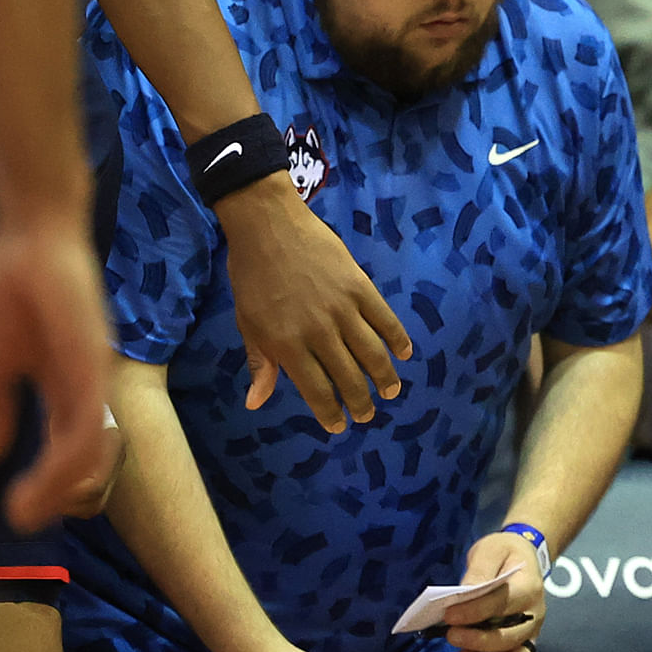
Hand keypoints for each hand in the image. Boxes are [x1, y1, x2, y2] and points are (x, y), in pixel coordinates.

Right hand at [0, 220, 116, 529]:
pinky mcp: (87, 358)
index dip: (48, 486)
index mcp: (68, 387)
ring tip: (26, 509)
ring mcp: (90, 373)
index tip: (18, 512)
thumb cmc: (16, 288)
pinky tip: (42, 472)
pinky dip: (65, 452)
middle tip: (24, 520)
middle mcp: (87, 386)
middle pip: (84, 459)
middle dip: (54, 495)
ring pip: (85, 446)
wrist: (32, 234)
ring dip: (57, 484)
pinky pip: (83, 416)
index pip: (68, 450)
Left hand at [222, 175, 412, 428]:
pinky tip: (404, 352)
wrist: (267, 225)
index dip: (330, 412)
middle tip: (368, 415)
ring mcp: (342, 309)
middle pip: (348, 376)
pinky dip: (397, 338)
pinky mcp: (360, 287)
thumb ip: (260, 363)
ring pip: (371, 353)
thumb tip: (257, 403)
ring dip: (385, 376)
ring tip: (391, 391)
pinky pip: (385, 318)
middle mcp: (318, 332)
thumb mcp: (246, 322)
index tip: (339, 426)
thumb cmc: (251, 275)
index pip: (316, 389)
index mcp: (286, 344)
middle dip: (361, 402)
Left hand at [442, 529, 547, 651]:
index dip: (474, 612)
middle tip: (450, 636)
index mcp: (529, 587)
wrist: (524, 558)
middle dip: (478, 641)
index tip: (448, 615)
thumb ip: (479, 570)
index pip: (502, 604)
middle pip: (509, 636)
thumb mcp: (490, 550)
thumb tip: (464, 593)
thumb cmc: (504, 553)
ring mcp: (532, 632)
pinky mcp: (524, 644)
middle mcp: (535, 614)